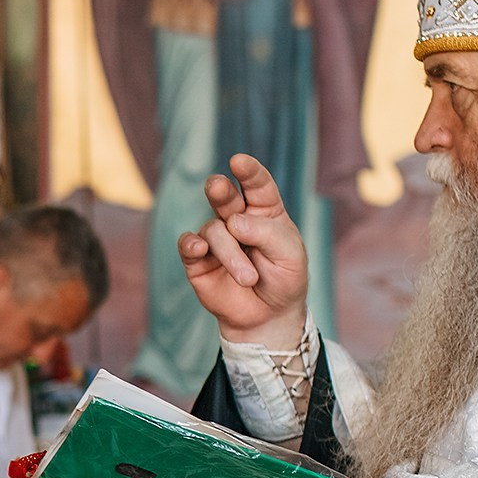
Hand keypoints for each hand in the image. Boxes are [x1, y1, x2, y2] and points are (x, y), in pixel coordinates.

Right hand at [179, 157, 309, 348]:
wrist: (268, 316)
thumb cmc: (284, 279)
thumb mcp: (290, 255)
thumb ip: (266, 233)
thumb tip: (232, 222)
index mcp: (264, 210)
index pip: (257, 185)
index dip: (249, 172)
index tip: (239, 161)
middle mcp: (237, 218)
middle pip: (225, 195)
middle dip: (219, 189)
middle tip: (217, 186)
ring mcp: (216, 238)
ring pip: (213, 230)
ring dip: (231, 254)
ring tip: (249, 278)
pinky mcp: (198, 259)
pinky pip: (188, 244)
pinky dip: (192, 245)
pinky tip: (200, 249)